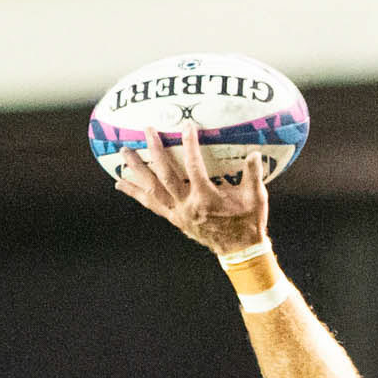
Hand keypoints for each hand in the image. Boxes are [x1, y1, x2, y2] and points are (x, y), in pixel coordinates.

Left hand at [114, 122, 268, 256]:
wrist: (240, 251)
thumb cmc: (249, 223)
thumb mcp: (256, 199)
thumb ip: (254, 175)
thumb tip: (255, 154)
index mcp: (207, 198)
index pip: (194, 167)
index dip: (190, 146)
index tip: (186, 127)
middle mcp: (188, 205)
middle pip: (165, 175)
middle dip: (155, 152)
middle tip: (147, 130)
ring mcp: (179, 213)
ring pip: (152, 189)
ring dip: (137, 170)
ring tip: (124, 152)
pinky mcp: (174, 219)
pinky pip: (151, 204)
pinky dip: (135, 193)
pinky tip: (121, 183)